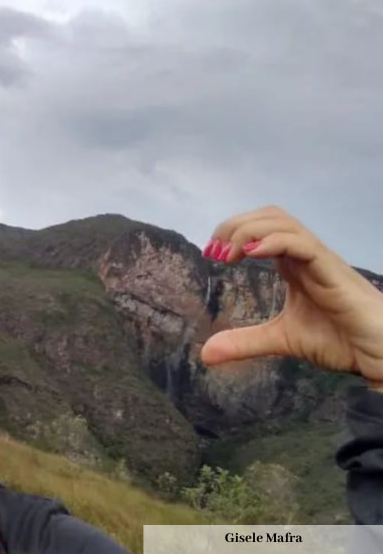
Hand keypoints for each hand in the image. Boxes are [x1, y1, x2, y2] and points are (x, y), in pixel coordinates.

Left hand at [199, 206, 382, 388]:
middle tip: (213, 250)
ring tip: (227, 254)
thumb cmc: (341, 339)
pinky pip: (302, 244)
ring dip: (248, 230)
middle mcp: (304, 255)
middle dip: (234, 225)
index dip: (232, 233)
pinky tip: (252, 253)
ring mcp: (319, 260)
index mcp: (293, 264)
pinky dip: (273, 242)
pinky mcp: (332, 271)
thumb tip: (206, 354)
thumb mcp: (281, 340)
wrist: (380, 354)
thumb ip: (245, 342)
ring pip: (283, 223)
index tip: (211, 254)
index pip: (260, 228)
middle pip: (268, 217)